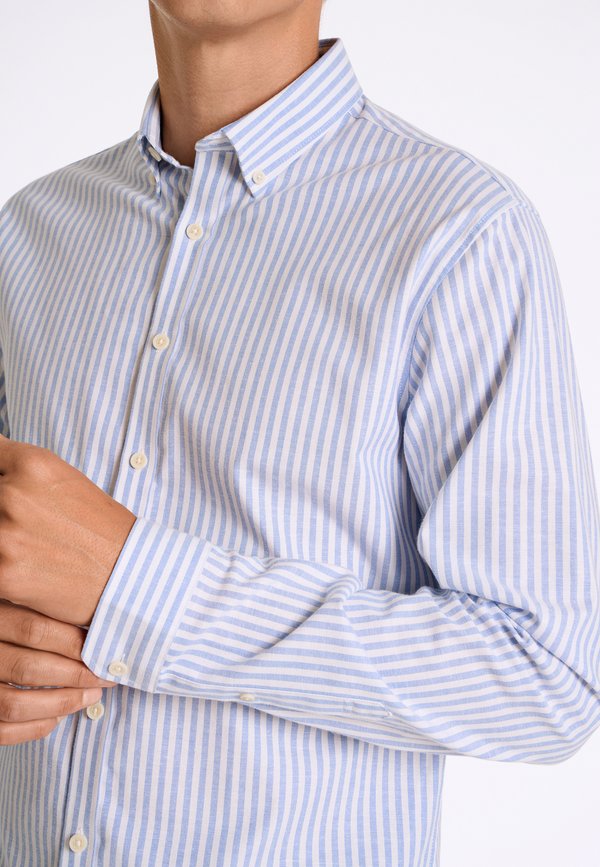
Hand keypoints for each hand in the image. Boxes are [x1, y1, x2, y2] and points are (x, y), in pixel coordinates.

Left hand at [0, 433, 136, 625]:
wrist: (126, 573)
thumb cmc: (99, 527)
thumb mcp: (63, 479)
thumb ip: (19, 468)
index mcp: (32, 464)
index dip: (0, 474)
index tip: (7, 484)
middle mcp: (13, 494)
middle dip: (1, 507)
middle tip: (27, 524)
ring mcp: (4, 535)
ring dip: (1, 537)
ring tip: (26, 544)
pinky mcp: (1, 573)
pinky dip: (2, 563)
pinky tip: (21, 564)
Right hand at [0, 599, 115, 744]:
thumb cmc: (14, 628)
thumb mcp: (20, 604)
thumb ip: (45, 613)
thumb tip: (97, 626)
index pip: (33, 630)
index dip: (73, 642)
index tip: (104, 648)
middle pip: (28, 668)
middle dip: (75, 676)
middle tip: (104, 676)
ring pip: (15, 704)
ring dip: (61, 703)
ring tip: (91, 696)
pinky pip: (3, 731)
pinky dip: (36, 726)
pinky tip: (59, 715)